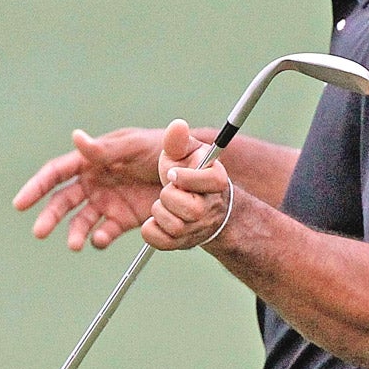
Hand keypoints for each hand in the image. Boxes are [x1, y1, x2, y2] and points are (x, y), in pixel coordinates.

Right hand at [12, 128, 163, 249]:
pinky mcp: (122, 219)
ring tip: (76, 244)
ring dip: (74, 233)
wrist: (191, 173)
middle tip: (39, 231)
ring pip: (80, 221)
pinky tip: (100, 240)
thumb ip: (104, 149)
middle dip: (49, 216)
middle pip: (62, 201)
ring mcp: (106, 202)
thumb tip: (75, 138)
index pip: (57, 172)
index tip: (20, 203)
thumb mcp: (134, 146)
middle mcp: (94, 182)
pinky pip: (104, 232)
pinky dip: (98, 239)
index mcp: (92, 160)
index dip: (37, 186)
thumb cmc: (161, 149)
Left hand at [143, 119, 231, 250]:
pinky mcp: (182, 243)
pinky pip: (162, 242)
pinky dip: (151, 231)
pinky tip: (153, 220)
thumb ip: (178, 141)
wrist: (195, 203)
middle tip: (166, 190)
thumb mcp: (184, 152)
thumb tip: (178, 125)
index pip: (211, 181)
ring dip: (160, 213)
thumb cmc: (188, 171)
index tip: (172, 173)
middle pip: (192, 209)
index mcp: (216, 180)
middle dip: (170, 197)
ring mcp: (198, 228)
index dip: (188, 178)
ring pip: (176, 227)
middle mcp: (211, 207)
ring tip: (162, 204)